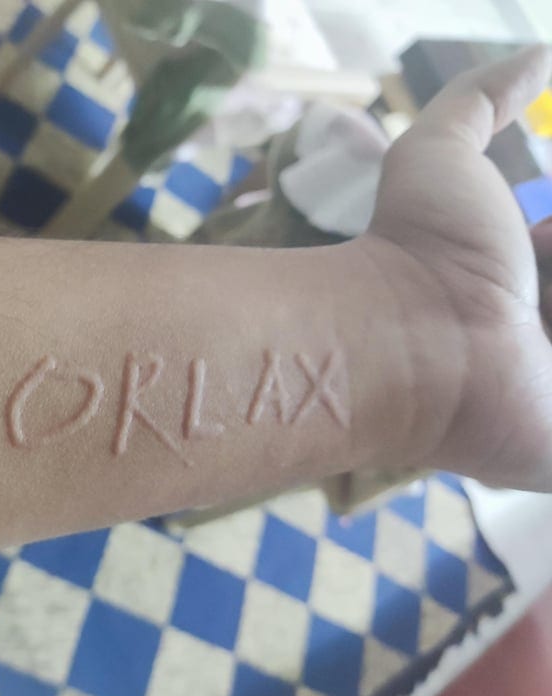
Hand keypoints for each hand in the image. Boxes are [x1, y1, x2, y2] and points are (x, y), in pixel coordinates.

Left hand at [356, 46, 551, 489]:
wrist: (403, 343)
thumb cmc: (420, 252)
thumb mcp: (440, 154)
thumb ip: (478, 99)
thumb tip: (539, 52)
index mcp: (518, 291)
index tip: (543, 237)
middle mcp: (535, 345)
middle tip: (539, 256)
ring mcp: (551, 398)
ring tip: (515, 314)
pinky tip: (543, 343)